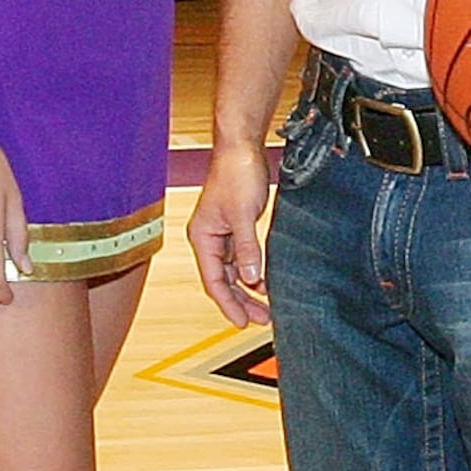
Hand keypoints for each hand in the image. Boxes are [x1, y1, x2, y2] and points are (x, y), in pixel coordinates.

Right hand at [189, 139, 272, 324]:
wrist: (242, 147)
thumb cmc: (236, 174)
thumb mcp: (243, 215)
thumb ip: (246, 248)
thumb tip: (251, 278)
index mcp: (202, 237)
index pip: (213, 281)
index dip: (228, 304)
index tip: (242, 322)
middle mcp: (209, 239)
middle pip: (222, 280)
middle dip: (241, 302)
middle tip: (262, 320)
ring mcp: (221, 233)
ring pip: (233, 271)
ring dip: (248, 289)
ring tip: (267, 307)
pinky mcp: (235, 226)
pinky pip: (241, 257)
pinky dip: (253, 271)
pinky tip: (265, 281)